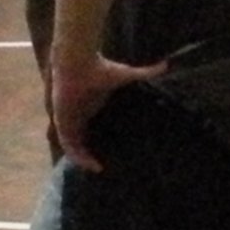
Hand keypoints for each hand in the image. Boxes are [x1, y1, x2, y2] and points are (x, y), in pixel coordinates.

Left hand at [47, 51, 156, 171]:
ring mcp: (68, 118)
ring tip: (97, 168)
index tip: (108, 152)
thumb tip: (167, 65)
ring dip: (83, 158)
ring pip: (73, 145)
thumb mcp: (127, 75)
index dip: (96, 142)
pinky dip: (76, 154)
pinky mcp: (62, 120)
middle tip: (102, 167)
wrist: (80, 60)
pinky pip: (67, 143)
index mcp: (89, 107)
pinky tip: (89, 163)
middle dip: (88, 154)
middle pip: (80, 140)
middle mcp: (78, 115)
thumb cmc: (101, 67)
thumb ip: (146, 73)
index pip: (89, 130)